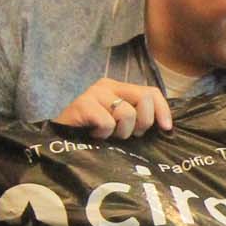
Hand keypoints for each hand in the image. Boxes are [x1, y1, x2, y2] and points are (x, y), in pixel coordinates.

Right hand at [53, 78, 173, 138]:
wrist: (59, 139)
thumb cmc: (92, 134)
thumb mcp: (120, 124)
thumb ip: (138, 118)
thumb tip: (165, 126)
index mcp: (119, 88)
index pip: (152, 92)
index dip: (163, 110)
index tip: (166, 128)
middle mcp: (108, 86)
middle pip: (145, 98)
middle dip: (144, 123)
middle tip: (129, 135)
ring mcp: (94, 93)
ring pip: (127, 113)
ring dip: (121, 133)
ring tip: (107, 135)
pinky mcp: (83, 104)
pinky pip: (108, 123)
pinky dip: (104, 135)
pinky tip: (94, 135)